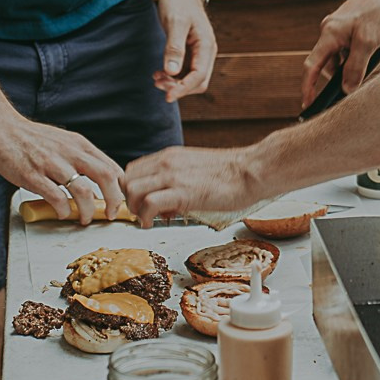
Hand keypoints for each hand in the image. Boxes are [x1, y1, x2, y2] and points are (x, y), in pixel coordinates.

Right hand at [0, 111, 124, 221]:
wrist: (2, 129)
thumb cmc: (32, 139)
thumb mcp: (64, 142)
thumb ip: (80, 159)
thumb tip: (98, 182)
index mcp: (80, 145)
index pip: (111, 167)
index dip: (121, 187)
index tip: (120, 201)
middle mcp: (70, 152)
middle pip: (105, 176)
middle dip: (113, 199)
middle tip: (110, 213)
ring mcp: (52, 164)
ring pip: (83, 190)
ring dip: (88, 209)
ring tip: (85, 218)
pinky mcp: (34, 176)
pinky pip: (56, 197)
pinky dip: (63, 209)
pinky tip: (62, 213)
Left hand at [124, 143, 255, 225]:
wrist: (252, 171)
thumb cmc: (232, 174)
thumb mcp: (196, 170)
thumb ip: (177, 179)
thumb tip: (167, 200)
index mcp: (170, 156)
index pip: (133, 170)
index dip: (133, 190)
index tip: (142, 203)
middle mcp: (166, 162)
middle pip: (127, 180)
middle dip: (130, 200)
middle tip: (142, 213)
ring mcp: (172, 175)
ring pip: (133, 190)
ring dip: (135, 209)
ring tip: (147, 220)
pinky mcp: (181, 191)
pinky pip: (148, 203)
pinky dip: (145, 217)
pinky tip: (153, 223)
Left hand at [155, 0, 216, 101]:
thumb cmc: (179, 2)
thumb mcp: (175, 23)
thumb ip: (174, 48)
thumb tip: (172, 72)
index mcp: (206, 46)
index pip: (199, 77)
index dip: (183, 89)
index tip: (167, 96)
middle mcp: (206, 52)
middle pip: (198, 82)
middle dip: (178, 87)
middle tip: (157, 83)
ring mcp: (200, 52)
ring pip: (191, 78)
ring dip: (175, 83)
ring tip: (156, 78)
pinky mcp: (191, 51)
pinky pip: (186, 71)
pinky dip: (174, 76)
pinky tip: (159, 73)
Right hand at [301, 0, 379, 110]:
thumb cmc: (379, 13)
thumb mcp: (369, 42)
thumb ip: (356, 67)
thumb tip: (346, 90)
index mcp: (329, 34)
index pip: (311, 66)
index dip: (308, 87)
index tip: (308, 104)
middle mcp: (330, 32)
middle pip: (331, 65)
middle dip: (349, 74)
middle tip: (371, 73)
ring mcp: (340, 30)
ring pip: (344, 59)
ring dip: (361, 65)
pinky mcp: (350, 30)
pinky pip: (352, 51)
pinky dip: (365, 56)